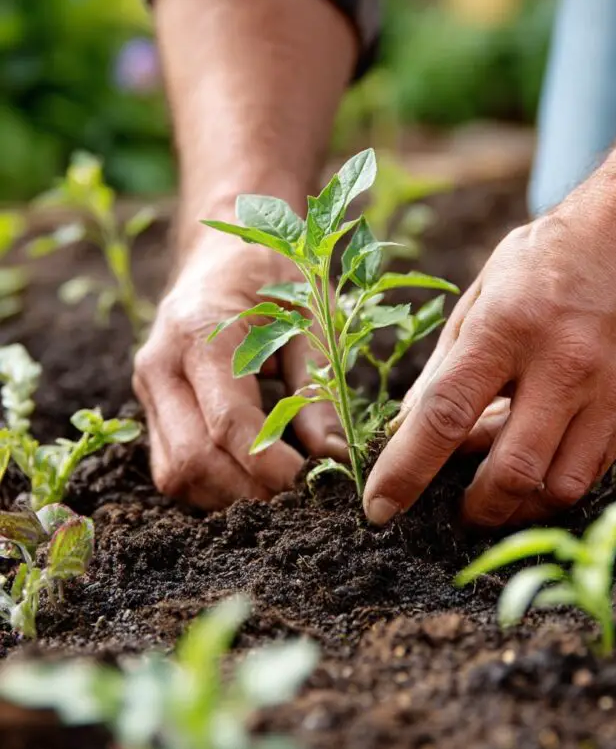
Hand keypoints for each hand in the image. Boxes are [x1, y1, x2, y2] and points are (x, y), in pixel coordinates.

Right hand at [133, 236, 344, 507]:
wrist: (224, 251)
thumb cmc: (273, 276)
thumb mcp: (309, 318)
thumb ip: (316, 387)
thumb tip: (333, 457)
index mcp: (200, 333)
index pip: (228, 421)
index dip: (270, 464)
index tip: (312, 483)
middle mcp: (160, 364)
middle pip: (192, 459)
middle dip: (249, 490)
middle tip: (301, 497)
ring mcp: (148, 388)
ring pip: (176, 473)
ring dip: (229, 496)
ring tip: (281, 491)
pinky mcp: (152, 407)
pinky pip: (173, 467)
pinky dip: (213, 485)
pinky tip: (253, 479)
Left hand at [363, 171, 615, 526]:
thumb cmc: (554, 255)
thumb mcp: (484, 292)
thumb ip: (446, 364)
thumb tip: (408, 428)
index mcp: (508, 325)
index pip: (445, 414)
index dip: (406, 470)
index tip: (380, 507)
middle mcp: (563, 363)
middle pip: (510, 472)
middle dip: (473, 510)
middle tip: (453, 511)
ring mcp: (609, 391)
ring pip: (558, 489)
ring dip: (518, 506)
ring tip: (496, 487)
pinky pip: (592, 473)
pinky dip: (553, 484)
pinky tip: (535, 462)